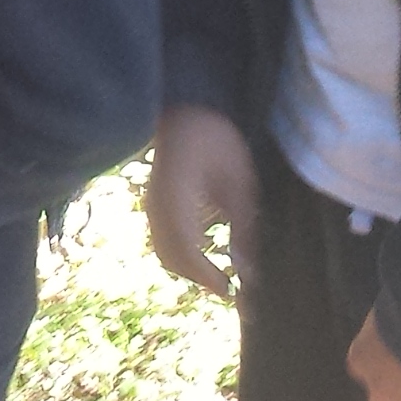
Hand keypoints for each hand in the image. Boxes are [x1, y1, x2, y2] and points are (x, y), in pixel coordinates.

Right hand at [144, 105, 259, 299]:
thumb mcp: (240, 182)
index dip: (206, 276)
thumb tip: (248, 269)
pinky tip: (203, 253)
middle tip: (229, 290)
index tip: (230, 291)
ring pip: (163, 251)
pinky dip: (181, 254)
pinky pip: (161, 238)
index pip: (186, 249)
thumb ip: (242, 226)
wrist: (185, 109)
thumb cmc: (217, 139)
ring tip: (217, 275)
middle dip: (198, 278)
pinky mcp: (153, 202)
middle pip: (171, 257)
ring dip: (189, 268)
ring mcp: (151, 204)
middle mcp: (157, 205)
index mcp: (178, 197)